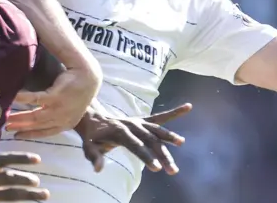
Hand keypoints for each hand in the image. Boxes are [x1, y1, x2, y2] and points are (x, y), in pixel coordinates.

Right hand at [7, 67, 100, 137]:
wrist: (88, 76)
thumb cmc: (78, 89)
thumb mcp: (69, 107)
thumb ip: (56, 113)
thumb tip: (39, 115)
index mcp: (67, 123)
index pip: (46, 132)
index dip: (30, 135)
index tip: (17, 136)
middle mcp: (63, 119)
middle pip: (37, 125)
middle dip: (20, 127)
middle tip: (6, 127)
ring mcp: (59, 109)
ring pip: (35, 116)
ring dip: (19, 117)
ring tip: (6, 117)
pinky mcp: (56, 97)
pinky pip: (35, 99)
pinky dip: (22, 99)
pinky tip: (13, 97)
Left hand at [77, 103, 191, 174]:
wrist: (93, 120)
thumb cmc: (91, 137)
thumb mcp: (88, 146)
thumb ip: (94, 157)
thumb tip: (98, 169)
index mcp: (120, 131)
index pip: (135, 145)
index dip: (146, 156)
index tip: (156, 168)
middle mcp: (132, 124)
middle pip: (150, 140)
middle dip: (162, 155)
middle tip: (172, 170)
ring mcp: (139, 122)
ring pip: (157, 131)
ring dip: (170, 138)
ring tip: (182, 143)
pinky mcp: (143, 121)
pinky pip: (161, 117)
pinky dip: (174, 112)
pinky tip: (188, 107)